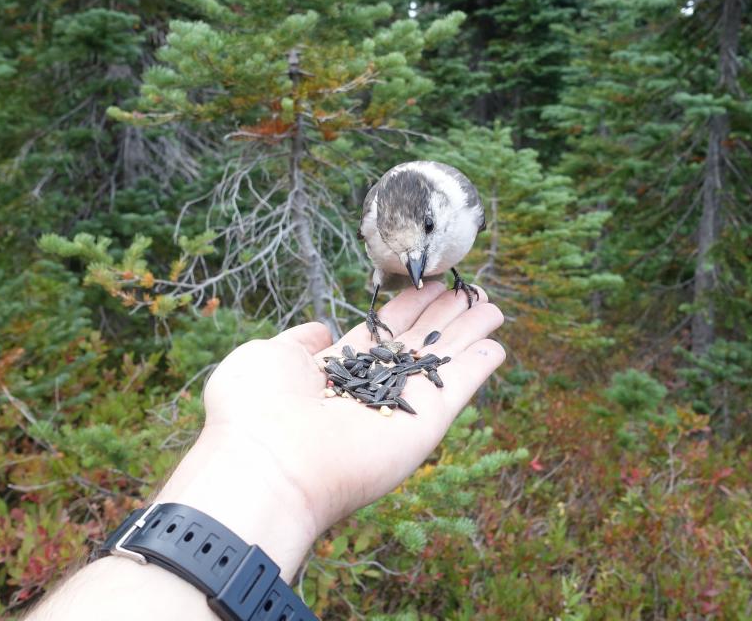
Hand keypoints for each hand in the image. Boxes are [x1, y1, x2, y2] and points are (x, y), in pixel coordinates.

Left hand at [156, 281, 504, 577]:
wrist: (269, 467)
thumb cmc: (254, 413)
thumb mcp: (267, 357)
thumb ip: (298, 340)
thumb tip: (321, 330)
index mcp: (334, 372)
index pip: (380, 334)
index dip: (405, 308)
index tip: (426, 284)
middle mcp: (371, 388)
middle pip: (417, 344)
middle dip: (443, 315)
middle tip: (470, 289)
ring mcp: (400, 406)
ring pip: (443, 360)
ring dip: (469, 333)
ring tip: (492, 306)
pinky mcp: (425, 422)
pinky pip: (458, 387)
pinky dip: (479, 366)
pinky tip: (497, 345)